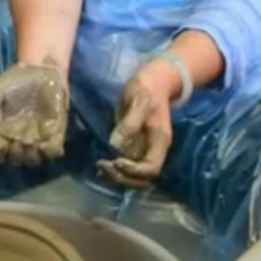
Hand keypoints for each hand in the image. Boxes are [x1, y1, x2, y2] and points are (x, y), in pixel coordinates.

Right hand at [0, 63, 68, 166]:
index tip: (3, 140)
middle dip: (17, 156)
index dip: (0, 152)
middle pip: (16, 161)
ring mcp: (38, 137)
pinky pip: (53, 151)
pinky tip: (46, 141)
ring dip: (32, 156)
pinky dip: (50, 151)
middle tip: (20, 140)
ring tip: (34, 142)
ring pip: (34, 160)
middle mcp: (20, 138)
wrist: (42, 70)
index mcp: (3, 131)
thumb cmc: (16, 79)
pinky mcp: (55, 133)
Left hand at [96, 59, 176, 188]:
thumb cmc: (147, 89)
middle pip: (143, 179)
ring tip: (100, 166)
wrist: (154, 81)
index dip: (134, 171)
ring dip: (118, 176)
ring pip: (134, 176)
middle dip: (122, 177)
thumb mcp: (139, 100)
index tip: (116, 160)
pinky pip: (128, 167)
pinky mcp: (135, 147)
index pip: (151, 168)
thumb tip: (115, 145)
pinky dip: (115, 170)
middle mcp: (154, 150)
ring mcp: (145, 150)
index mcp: (160, 141)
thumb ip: (129, 123)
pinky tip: (101, 165)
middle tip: (103, 165)